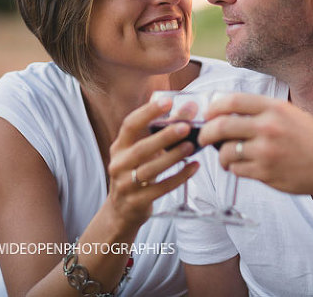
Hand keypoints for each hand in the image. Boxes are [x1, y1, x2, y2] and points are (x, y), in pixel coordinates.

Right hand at [106, 100, 197, 228]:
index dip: (148, 112)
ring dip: (172, 157)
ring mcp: (126, 185)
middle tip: (186, 127)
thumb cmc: (137, 173)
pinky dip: (179, 177)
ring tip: (191, 146)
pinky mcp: (137, 202)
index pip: (130, 125)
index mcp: (119, 147)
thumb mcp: (144, 152)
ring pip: (150, 169)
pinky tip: (194, 167)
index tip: (167, 101)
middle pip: (141, 148)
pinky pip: (160, 189)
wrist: (121, 211)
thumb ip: (164, 130)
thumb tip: (191, 107)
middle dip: (164, 137)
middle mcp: (119, 164)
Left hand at [199, 93, 312, 194]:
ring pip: (226, 152)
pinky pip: (238, 170)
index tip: (209, 115)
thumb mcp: (290, 113)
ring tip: (227, 158)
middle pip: (222, 126)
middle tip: (204, 139)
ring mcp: (266, 151)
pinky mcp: (266, 173)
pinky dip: (235, 169)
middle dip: (206, 134)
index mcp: (274, 108)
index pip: (232, 101)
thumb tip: (228, 115)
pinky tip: (243, 167)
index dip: (214, 108)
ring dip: (222, 156)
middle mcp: (268, 127)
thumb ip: (262, 112)